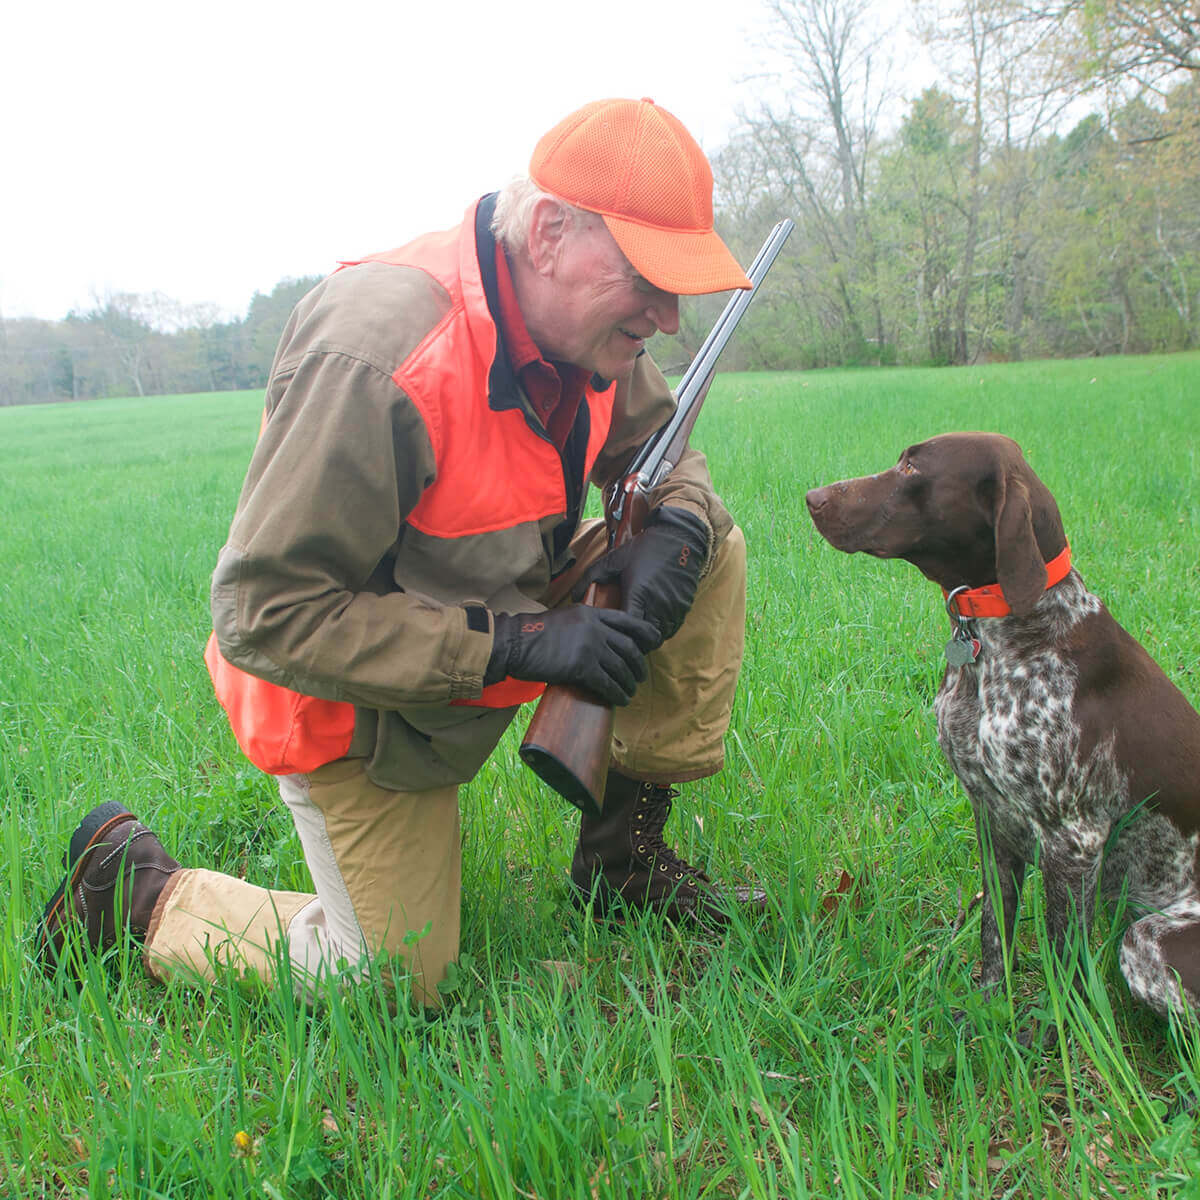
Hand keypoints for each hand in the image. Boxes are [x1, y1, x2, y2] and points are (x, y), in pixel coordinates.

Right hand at [487, 606, 659, 705]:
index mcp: (592, 614)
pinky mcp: (581, 667)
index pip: (628, 621)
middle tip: (639, 676)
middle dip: (638, 665)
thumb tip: (603, 639)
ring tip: (630, 691)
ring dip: (629, 683)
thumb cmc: (534, 634)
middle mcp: (595, 628)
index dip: (645, 633)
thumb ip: (586, 624)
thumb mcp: (566, 618)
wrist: (514, 643)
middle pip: (629, 647)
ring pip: (621, 668)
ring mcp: (589, 647)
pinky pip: (607, 683)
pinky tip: (620, 699)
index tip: (654, 642)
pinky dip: (617, 693)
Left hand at [573, 506, 708, 641]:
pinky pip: (673, 628)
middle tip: (624, 635)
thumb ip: (592, 575)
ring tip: (638, 628)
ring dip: (649, 636)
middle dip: (634, 640)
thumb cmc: (644, 548)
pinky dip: (662, 629)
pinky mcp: (684, 606)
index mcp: (639, 595)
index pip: (629, 630)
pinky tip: (653, 620)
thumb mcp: (614, 559)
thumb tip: (573, 594)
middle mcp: (658, 605)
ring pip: (660, 636)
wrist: (679, 537)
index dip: (621, 635)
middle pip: (646, 639)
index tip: (614, 631)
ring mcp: (673, 607)